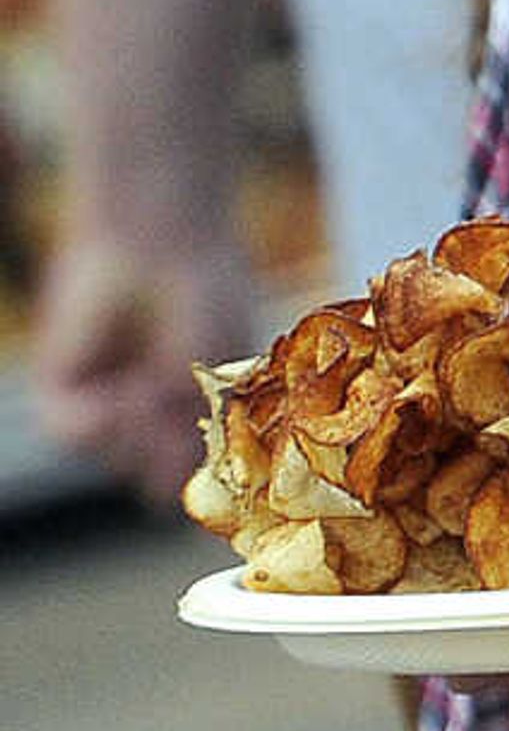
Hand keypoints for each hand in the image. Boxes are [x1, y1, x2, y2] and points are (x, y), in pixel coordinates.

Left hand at [32, 225, 257, 509]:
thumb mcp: (217, 371)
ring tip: (149, 400)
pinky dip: (96, 427)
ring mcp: (110, 399)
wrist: (164, 238)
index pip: (202, 470)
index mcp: (203, 408)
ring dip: (132, 442)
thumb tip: (161, 493)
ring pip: (113, 459)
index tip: (220, 486)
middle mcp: (154, 410)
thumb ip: (191, 432)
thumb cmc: (207, 292)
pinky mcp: (66, 386)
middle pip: (154, 476)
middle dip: (165, 466)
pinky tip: (118, 400)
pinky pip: (71, 432)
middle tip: (176, 443)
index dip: (209, 486)